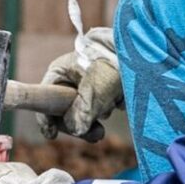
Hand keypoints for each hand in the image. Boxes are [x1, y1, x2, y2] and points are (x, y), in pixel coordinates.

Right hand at [38, 27, 120, 142]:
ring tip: (114, 101)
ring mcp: (86, 82)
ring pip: (86, 111)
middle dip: (82, 121)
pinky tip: (121, 98)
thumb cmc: (112, 62)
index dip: (46, 120)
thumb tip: (76, 130)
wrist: (140, 48)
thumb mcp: (94, 89)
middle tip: (98, 133)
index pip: (44, 100)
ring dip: (101, 112)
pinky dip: (111, 105)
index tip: (52, 136)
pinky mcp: (103, 86)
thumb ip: (81, 112)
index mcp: (59, 72)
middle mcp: (70, 78)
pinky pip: (101, 106)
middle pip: (65, 111)